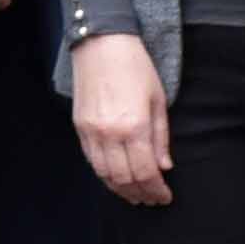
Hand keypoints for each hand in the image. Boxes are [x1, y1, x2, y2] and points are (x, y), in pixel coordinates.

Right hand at [71, 31, 171, 208]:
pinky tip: (116, 178)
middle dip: (139, 194)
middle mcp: (110, 134)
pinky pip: (91, 160)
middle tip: (151, 200)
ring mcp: (91, 132)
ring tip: (134, 195)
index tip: (165, 196)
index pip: (146, 172)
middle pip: (124, 179)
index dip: (156, 190)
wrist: (101, 43)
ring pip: (104, 174)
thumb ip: (161, 137)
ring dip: (120, 189)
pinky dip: (104, 174)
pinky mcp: (79, 127)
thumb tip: (164, 166)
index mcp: (135, 126)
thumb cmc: (135, 66)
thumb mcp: (158, 99)